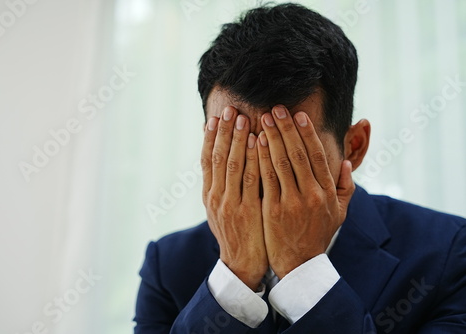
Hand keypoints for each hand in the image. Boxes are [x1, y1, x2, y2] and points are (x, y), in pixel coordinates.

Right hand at [201, 106, 267, 289]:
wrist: (242, 264)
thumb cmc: (235, 234)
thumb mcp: (220, 212)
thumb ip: (220, 187)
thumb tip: (220, 162)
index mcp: (208, 196)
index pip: (206, 161)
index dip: (210, 138)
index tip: (215, 118)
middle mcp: (216, 198)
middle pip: (218, 158)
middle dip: (224, 132)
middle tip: (230, 109)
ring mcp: (231, 204)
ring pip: (233, 165)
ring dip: (238, 139)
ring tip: (244, 118)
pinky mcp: (248, 211)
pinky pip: (252, 179)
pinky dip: (254, 158)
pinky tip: (259, 142)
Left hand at [257, 106, 354, 278]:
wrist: (300, 265)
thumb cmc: (318, 235)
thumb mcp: (339, 213)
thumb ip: (344, 187)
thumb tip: (346, 162)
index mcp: (327, 192)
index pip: (318, 156)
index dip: (308, 133)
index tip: (299, 115)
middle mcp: (312, 195)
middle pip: (299, 154)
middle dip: (287, 128)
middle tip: (276, 108)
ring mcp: (292, 202)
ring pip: (281, 163)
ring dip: (272, 138)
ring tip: (263, 118)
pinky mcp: (274, 210)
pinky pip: (266, 179)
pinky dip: (261, 159)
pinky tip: (254, 143)